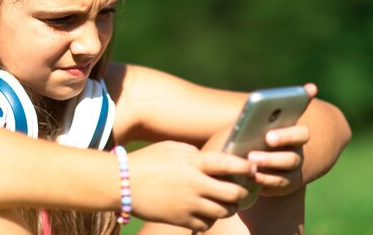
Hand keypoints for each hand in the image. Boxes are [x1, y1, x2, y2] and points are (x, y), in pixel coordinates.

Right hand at [127, 140, 254, 231]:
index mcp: (193, 162)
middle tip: (242, 190)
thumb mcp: (171, 148)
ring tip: (227, 203)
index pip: (229, 164)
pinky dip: (211, 220)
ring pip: (223, 211)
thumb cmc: (146, 161)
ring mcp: (188, 204)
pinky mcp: (181, 220)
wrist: (121, 183)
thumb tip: (211, 161)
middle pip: (233, 193)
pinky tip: (207, 212)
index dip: (245, 166)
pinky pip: (206, 224)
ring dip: (229, 208)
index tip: (251, 167)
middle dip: (243, 193)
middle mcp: (195, 184)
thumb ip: (194, 153)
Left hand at [247, 83, 316, 196]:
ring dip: (265, 169)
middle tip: (251, 154)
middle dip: (272, 156)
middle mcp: (297, 156)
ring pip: (284, 174)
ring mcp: (292, 174)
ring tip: (247, 163)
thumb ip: (288, 104)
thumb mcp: (274, 116)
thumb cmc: (270, 129)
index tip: (268, 135)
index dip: (286, 136)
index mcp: (296, 136)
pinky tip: (248, 174)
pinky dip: (262, 181)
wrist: (269, 152)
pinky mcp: (282, 186)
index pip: (300, 135)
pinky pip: (275, 186)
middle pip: (291, 158)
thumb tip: (312, 87)